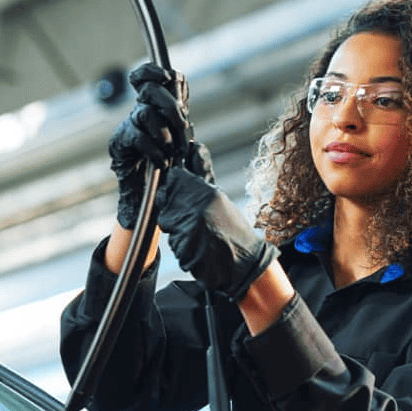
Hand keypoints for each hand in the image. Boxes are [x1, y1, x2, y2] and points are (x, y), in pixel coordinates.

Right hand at [109, 63, 191, 228]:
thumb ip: (186, 129)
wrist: (148, 200)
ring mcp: (128, 128)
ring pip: (145, 113)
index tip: (169, 77)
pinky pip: (138, 137)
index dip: (154, 71)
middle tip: (183, 129)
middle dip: (172, 108)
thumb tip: (188, 117)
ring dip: (165, 133)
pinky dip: (155, 149)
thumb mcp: (186, 148)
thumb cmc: (171, 174)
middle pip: (149, 91)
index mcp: (154, 107)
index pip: (147, 76)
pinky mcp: (119, 145)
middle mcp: (138, 112)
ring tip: (172, 152)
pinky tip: (162, 162)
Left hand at [156, 166, 277, 300]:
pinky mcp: (183, 249)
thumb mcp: (220, 197)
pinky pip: (173, 243)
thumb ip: (202, 175)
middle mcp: (196, 208)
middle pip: (166, 201)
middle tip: (195, 222)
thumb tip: (193, 146)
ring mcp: (189, 229)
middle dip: (175, 211)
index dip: (176, 187)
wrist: (245, 264)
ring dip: (178, 230)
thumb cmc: (233, 230)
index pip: (175, 178)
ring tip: (200, 236)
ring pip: (167, 223)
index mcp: (207, 192)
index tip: (185, 197)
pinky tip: (199, 249)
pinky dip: (182, 247)